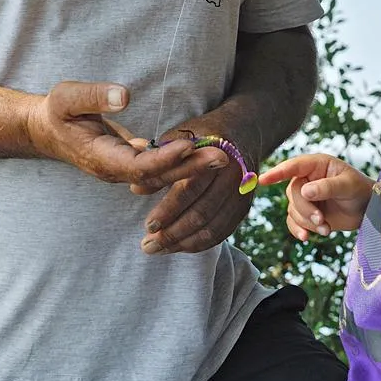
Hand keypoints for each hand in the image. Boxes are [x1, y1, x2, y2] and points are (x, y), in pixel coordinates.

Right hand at [25, 81, 218, 189]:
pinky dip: (182, 163)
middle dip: (189, 168)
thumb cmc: (57, 111)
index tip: (187, 145)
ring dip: (191, 167)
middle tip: (221, 157)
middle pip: (156, 176)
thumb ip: (94, 96)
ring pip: (161, 175)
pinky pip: (160, 169)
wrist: (47, 130)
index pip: (136, 165)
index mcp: (99, 158)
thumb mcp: (66, 97)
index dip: (163, 158)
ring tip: (222, 156)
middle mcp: (115, 171)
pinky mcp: (132, 163)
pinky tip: (204, 153)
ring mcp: (124, 170)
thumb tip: (125, 95)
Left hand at [135, 111, 255, 253]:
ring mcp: (241, 193)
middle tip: (148, 245)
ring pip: (211, 228)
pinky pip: (222, 232)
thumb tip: (136, 189)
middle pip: (201, 213)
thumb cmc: (201, 136)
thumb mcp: (177, 138)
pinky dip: (200, 244)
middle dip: (172, 233)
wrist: (242, 131)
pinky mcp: (244, 206)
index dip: (168, 210)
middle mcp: (233, 175)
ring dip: (183, 244)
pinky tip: (180, 246)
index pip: (189, 189)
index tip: (148, 225)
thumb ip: (159, 164)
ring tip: (159, 249)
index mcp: (215, 154)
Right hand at [258, 153, 373, 240]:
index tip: (263, 180)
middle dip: (305, 210)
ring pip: (293, 210)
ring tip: (326, 229)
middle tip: (322, 220)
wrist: (367, 210)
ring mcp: (305, 197)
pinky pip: (293, 222)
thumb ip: (327, 187)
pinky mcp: (306, 214)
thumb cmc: (360, 190)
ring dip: (307, 222)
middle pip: (293, 194)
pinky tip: (306, 237)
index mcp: (316, 165)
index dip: (277, 173)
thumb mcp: (348, 185)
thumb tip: (305, 191)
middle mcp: (306, 179)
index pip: (293, 166)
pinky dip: (298, 230)